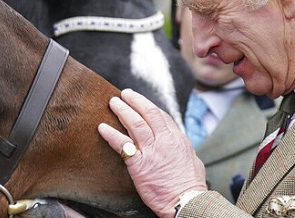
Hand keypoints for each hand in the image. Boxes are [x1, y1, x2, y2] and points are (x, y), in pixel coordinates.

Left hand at [98, 89, 207, 217]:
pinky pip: (121, 144)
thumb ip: (184, 149)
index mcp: (177, 138)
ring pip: (135, 123)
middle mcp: (164, 140)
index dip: (148, 106)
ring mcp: (151, 151)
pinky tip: (102, 128)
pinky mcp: (139, 164)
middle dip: (134, 100)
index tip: (139, 101)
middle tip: (124, 94)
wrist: (186, 201)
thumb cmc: (191, 185)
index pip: (161, 116)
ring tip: (113, 102)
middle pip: (147, 113)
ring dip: (122, 110)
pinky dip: (110, 134)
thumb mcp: (193, 160)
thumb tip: (182, 146)